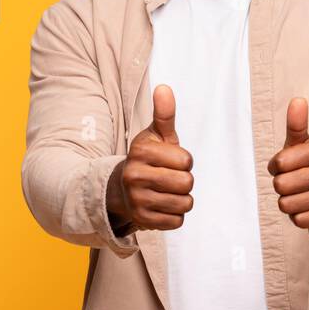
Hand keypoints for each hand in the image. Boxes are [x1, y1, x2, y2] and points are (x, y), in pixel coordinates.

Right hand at [107, 84, 193, 229]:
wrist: (121, 188)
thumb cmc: (148, 159)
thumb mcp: (155, 136)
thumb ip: (164, 114)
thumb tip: (164, 88)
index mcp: (141, 152)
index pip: (186, 161)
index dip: (185, 161)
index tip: (171, 161)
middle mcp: (134, 176)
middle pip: (187, 183)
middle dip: (184, 181)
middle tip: (169, 178)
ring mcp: (137, 200)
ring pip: (185, 203)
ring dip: (182, 199)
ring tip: (166, 192)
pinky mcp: (142, 220)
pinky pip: (177, 221)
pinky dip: (175, 215)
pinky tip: (162, 206)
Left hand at [267, 97, 308, 232]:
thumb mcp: (304, 143)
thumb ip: (297, 124)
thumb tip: (297, 100)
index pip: (278, 164)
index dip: (275, 167)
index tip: (286, 166)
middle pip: (280, 186)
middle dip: (281, 186)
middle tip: (293, 182)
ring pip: (286, 205)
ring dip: (288, 202)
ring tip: (300, 194)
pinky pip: (297, 220)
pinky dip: (298, 216)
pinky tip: (308, 206)